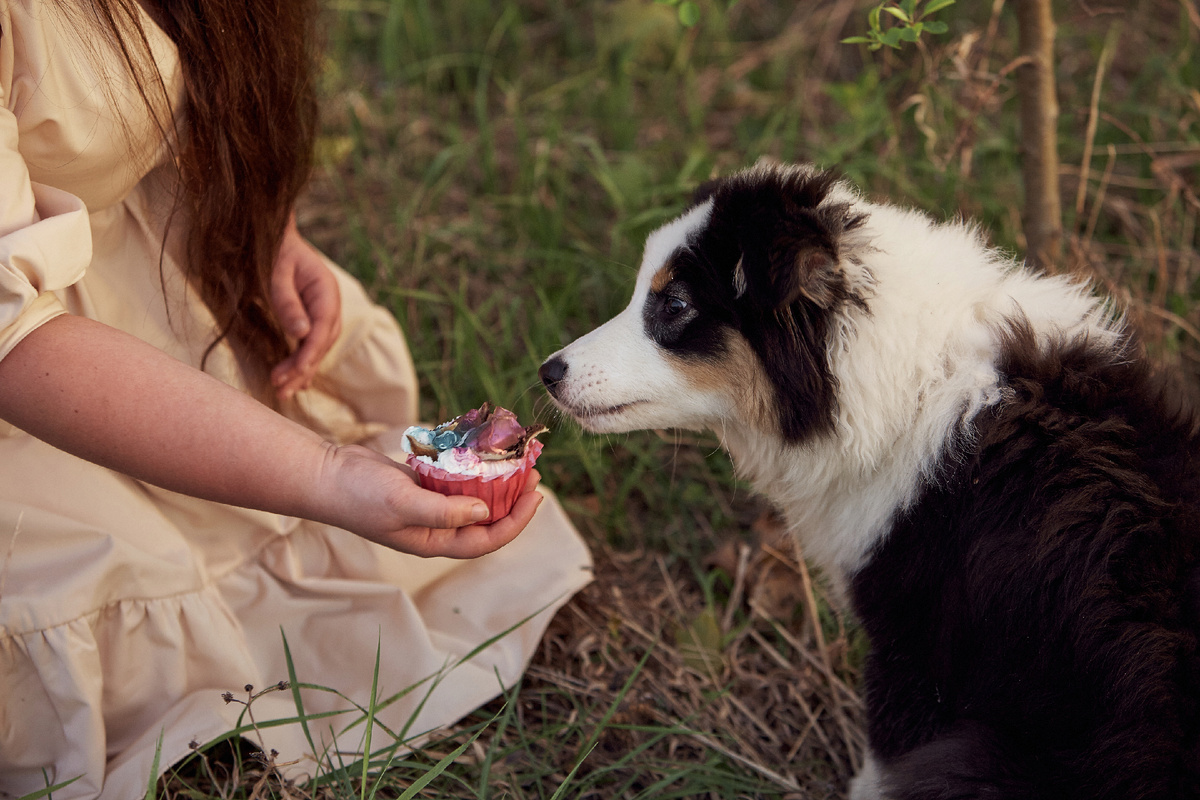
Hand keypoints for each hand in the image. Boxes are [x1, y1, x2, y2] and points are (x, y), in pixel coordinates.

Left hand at [270, 215, 341, 399]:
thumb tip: (301, 334)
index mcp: (326, 291)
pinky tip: (293, 380)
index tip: (293, 372)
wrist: (275, 235)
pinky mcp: (311, 318)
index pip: (323, 329)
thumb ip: (287, 302)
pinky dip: (301, 363)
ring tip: (283, 392)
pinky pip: (310, 344)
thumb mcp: (276, 272)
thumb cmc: (274, 250)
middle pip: (322, 343)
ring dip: (302, 371)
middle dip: (303, 369)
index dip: (309, 354)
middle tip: (281, 389)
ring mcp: (323, 312)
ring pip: (318, 348)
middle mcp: (330, 305)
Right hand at [314, 443, 543, 557]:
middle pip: (486, 519)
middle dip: (513, 500)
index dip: (516, 521)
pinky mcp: (422, 485)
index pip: (487, 539)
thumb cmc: (360, 496)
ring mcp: (429, 506)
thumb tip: (485, 511)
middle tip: (533, 473)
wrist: (327, 475)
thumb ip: (444, 512)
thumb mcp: (404, 504)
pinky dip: (472, 468)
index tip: (535, 496)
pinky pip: (456, 479)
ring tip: (516, 460)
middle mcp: (436, 528)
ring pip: (473, 497)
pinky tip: (484, 451)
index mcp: (435, 543)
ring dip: (496, 481)